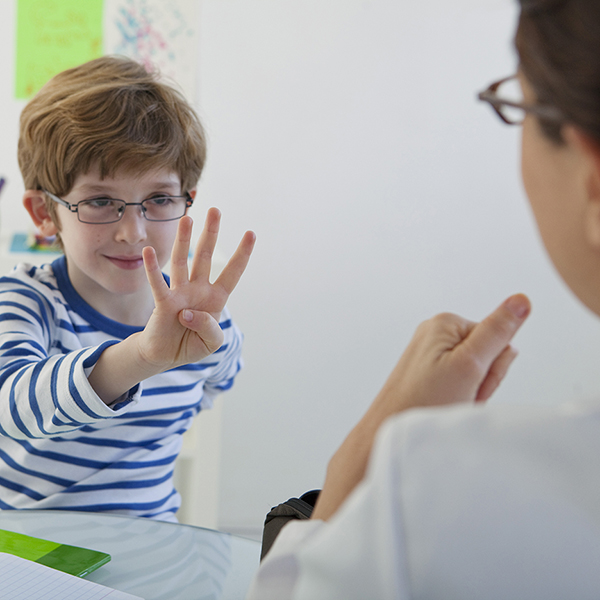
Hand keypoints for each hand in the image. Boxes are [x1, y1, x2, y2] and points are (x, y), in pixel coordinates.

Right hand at [138, 208, 255, 370]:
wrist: (166, 355)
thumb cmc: (191, 344)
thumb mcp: (211, 342)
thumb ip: (210, 329)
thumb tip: (188, 314)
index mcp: (216, 297)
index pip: (232, 272)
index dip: (242, 254)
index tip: (251, 232)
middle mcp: (198, 289)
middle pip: (205, 256)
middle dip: (210, 233)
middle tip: (215, 210)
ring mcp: (180, 293)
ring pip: (182, 262)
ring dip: (184, 240)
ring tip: (187, 219)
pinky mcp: (163, 303)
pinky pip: (158, 283)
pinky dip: (152, 268)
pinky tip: (149, 251)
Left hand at [312, 294, 530, 520]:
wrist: (389, 429)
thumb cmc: (424, 402)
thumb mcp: (470, 365)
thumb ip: (498, 332)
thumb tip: (521, 300)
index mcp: (446, 322)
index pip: (498, 339)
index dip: (493, 367)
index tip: (472, 379)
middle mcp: (436, 334)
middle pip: (487, 355)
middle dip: (482, 381)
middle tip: (461, 394)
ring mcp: (431, 355)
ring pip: (476, 373)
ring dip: (471, 392)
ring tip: (450, 402)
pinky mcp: (427, 373)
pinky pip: (460, 384)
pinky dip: (459, 398)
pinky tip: (444, 406)